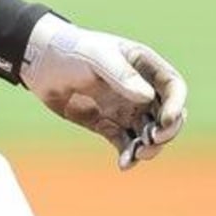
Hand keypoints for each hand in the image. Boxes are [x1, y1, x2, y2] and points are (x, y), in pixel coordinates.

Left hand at [20, 14, 187, 169]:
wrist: (40, 64)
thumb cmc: (70, 51)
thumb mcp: (96, 57)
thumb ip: (122, 75)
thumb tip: (147, 97)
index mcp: (143, 65)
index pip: (172, 86)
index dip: (175, 104)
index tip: (165, 121)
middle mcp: (139, 89)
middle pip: (167, 114)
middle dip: (166, 130)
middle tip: (152, 140)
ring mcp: (125, 108)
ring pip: (149, 133)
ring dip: (150, 147)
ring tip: (137, 155)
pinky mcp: (108, 125)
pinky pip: (126, 144)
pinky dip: (129, 155)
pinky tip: (124, 164)